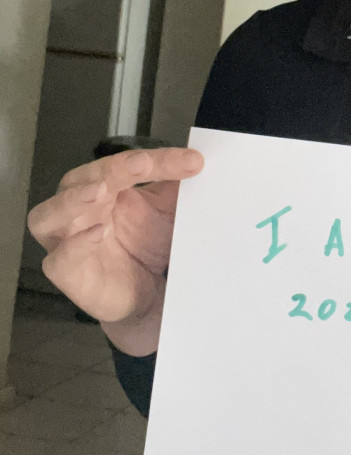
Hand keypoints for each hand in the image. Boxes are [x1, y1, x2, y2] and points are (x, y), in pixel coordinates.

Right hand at [27, 148, 203, 351]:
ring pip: (48, 214)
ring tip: (100, 191)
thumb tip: (197, 160)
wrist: (147, 294)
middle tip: (142, 163)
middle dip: (111, 169)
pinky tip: (97, 234)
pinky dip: (75, 245)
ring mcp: (66, 240)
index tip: (193, 161)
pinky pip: (59, 258)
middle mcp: (79, 208)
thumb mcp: (168, 212)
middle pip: (81, 179)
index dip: (159, 160)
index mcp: (104, 186)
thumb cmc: (148, 244)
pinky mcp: (66, 273)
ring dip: (73, 200)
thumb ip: (178, 188)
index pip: (126, 164)